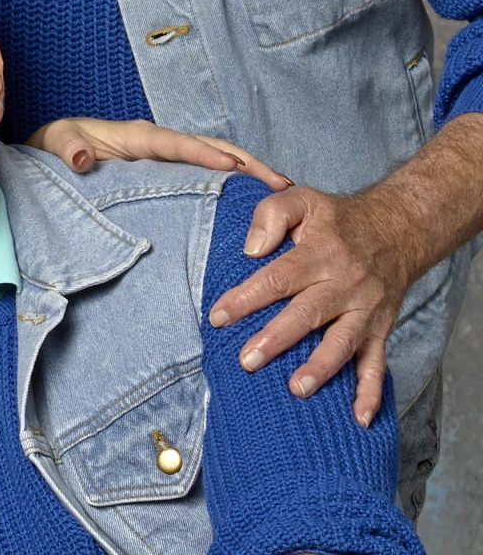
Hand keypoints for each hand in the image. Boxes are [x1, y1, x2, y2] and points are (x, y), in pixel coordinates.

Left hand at [29, 117, 289, 191]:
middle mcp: (159, 145)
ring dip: (248, 175)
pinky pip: (205, 178)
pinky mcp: (169, 174)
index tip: (233, 167)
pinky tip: (255, 208)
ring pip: (215, 161)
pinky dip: (232, 187)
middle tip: (282, 184)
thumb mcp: (54, 143)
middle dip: (246, 163)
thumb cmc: (55, 145)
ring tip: (283, 194)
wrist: (52, 152)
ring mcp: (167, 159)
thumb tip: (80, 158)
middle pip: (210, 148)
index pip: (175, 144)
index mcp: (136, 137)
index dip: (203, 154)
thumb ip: (66, 148)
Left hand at [206, 186, 416, 426]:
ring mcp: (365, 310)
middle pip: (308, 314)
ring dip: (321, 368)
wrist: (398, 229)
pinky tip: (359, 418)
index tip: (218, 316)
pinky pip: (377, 363)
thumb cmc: (337, 218)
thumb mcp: (303, 199)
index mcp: (321, 253)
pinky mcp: (379, 329)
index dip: (247, 298)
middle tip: (247, 360)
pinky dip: (371, 392)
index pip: (278, 278)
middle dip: (277, 338)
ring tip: (296, 389)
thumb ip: (271, 214)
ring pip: (343, 343)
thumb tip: (251, 250)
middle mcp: (345, 284)